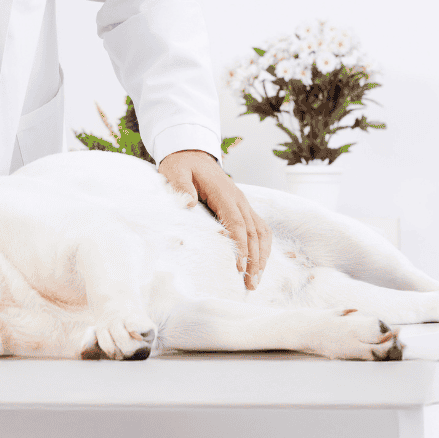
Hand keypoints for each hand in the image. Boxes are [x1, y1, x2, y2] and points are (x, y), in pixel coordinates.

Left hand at [158, 150, 271, 289]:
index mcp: (224, 193)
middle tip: (251, 284)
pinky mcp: (242, 207)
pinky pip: (259, 227)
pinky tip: (259, 262)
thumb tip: (189, 203)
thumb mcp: (175, 172)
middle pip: (254, 232)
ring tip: (257, 279)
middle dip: (256, 259)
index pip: (238, 224)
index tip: (239, 268)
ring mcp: (243, 203)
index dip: (241, 247)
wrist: (191, 154)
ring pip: (261, 231)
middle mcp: (239, 199)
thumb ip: (181, 187)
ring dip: (262, 255)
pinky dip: (263, 246)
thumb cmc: (182, 165)